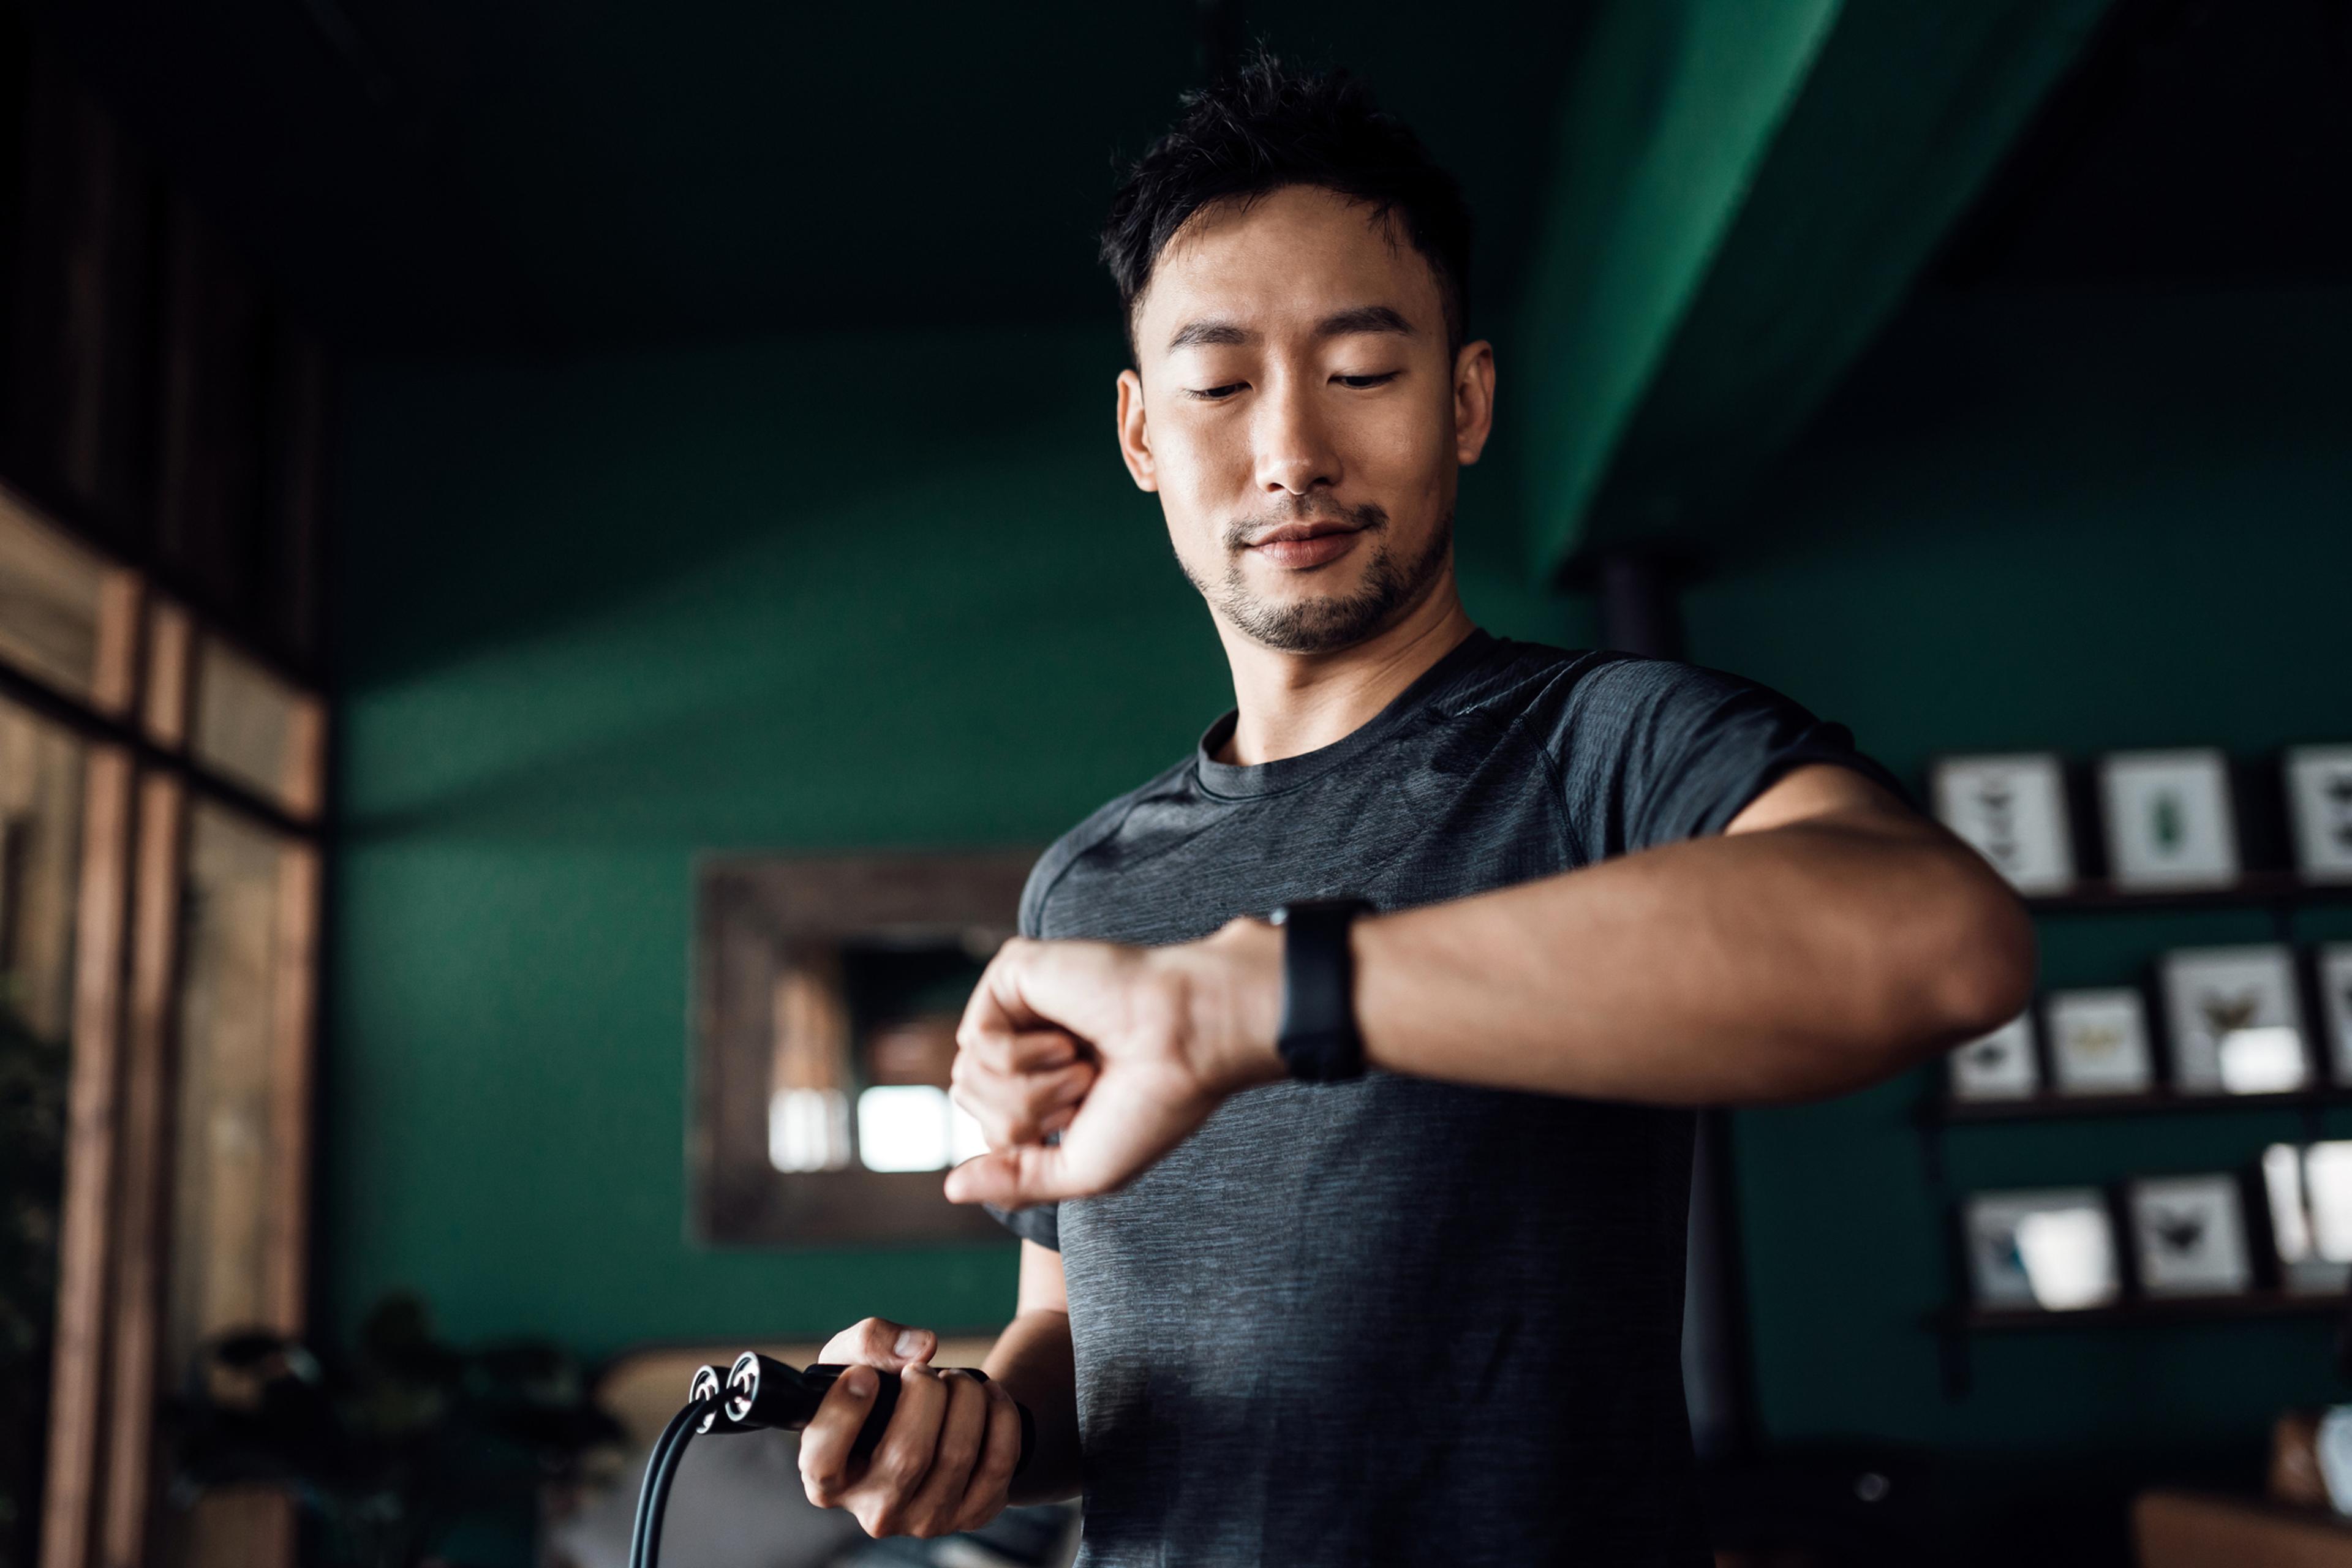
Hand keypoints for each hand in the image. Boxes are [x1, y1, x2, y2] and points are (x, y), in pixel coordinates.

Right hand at [797, 1317, 1024, 1538]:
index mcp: (829, 1482)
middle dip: (925, 1392)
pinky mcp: (972, 1515)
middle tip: (922, 1371)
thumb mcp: (851, 1359)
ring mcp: (926, 1520)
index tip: (864, 1375)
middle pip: (909, 1456)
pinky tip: (987, 1394)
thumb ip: (868, 1341)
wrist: (925, 1425)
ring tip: (954, 1380)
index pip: (823, 1464)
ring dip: (965, 1396)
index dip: (845, 1413)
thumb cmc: (876, 1393)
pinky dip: (1000, 1415)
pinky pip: (999, 1463)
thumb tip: (921, 1349)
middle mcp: (875, 1512)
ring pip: (957, 1455)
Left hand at [944, 919, 1284, 1207]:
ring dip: (1032, 1088)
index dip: (1028, 1139)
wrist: (1187, 1045)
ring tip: (1082, 1063)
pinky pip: (975, 1041)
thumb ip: (1016, 1182)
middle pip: (968, 1099)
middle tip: (1086, 1086)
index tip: (1088, 1115)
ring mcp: (1018, 1004)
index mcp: (1044, 1077)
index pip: (988, 1124)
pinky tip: (1068, 1039)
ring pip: (966, 1075)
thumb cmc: (1151, 1104)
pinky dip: (1024, 1056)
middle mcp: (1026, 1037)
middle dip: (1025, 1114)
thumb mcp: (1082, 1169)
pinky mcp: (1013, 973)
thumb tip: (951, 1189)